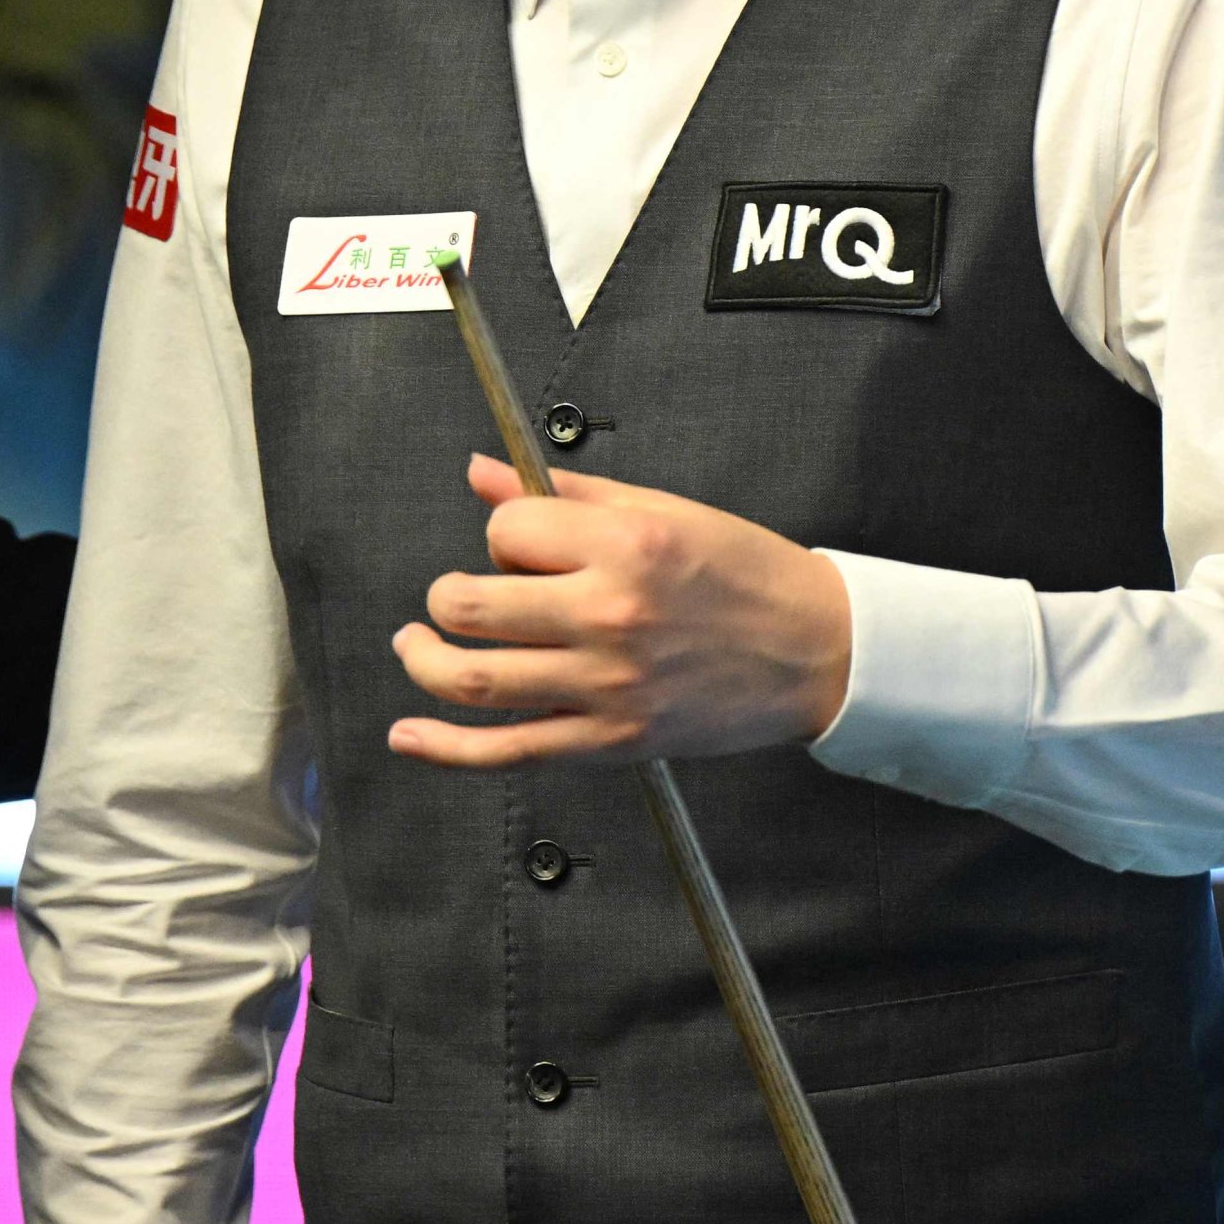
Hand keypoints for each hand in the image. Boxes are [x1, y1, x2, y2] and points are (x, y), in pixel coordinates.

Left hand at [387, 455, 850, 767]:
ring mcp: (606, 685)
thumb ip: (566, 493)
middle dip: (447, 595)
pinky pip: (509, 750)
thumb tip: (483, 473)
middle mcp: (609, 614)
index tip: (523, 545)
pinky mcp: (611, 740)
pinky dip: (445, 748)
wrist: (815, 651)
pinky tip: (408, 736)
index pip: (508, 532)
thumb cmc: (745, 574)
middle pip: (472, 604)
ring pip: (474, 678)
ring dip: (424, 660)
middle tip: (453, 596)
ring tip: (414, 645)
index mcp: (625, 545)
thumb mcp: (662, 509)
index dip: (504, 535)